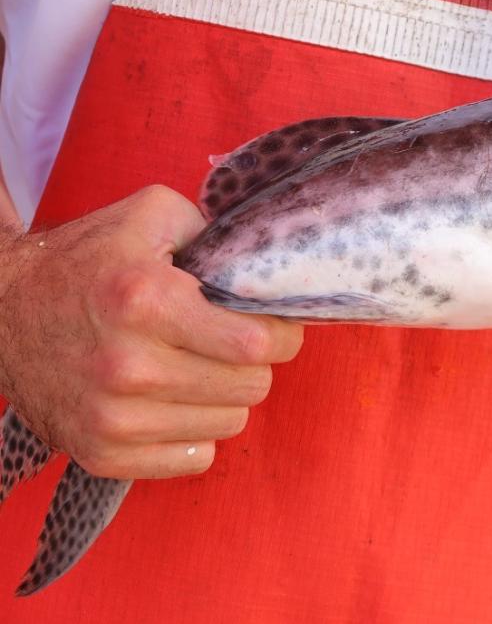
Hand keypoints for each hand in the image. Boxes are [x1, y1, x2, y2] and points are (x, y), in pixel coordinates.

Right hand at [0, 186, 302, 478]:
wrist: (0, 312)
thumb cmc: (85, 261)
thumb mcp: (149, 216)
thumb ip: (214, 230)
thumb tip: (265, 264)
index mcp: (145, 302)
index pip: (256, 344)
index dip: (280, 333)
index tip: (271, 325)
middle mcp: (128, 366)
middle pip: (250, 387)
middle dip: (253, 363)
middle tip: (229, 344)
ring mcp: (111, 418)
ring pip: (228, 423)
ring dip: (224, 396)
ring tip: (195, 368)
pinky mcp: (99, 454)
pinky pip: (194, 460)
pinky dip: (195, 433)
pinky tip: (174, 401)